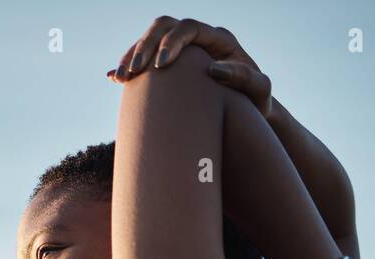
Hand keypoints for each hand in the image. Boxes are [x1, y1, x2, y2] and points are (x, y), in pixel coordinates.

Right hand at [107, 17, 272, 119]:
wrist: (246, 115)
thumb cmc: (255, 104)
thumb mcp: (259, 92)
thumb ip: (244, 78)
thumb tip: (213, 69)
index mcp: (219, 39)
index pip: (188, 28)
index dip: (170, 42)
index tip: (159, 66)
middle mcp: (198, 40)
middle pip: (163, 26)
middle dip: (144, 46)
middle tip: (134, 72)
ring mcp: (181, 52)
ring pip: (149, 40)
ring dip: (132, 56)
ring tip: (121, 79)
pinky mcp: (169, 67)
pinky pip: (144, 60)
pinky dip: (129, 67)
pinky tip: (114, 79)